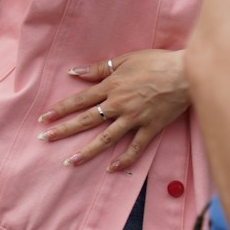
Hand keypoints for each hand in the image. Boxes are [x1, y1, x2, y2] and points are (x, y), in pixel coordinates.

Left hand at [37, 49, 188, 171]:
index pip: (80, 100)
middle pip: (87, 120)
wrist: (186, 73)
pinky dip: (124, 160)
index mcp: (111, 86)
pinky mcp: (151, 128)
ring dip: (87, 151)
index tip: (44, 118)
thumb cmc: (156, 62)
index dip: (60, 109)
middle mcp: (119, 104)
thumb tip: (74, 72)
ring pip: (106, 138)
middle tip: (45, 139)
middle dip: (64, 130)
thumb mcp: (125, 59)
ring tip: (70, 161)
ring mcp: (135, 118)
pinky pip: (135, 148)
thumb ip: (99, 68)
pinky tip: (111, 169)